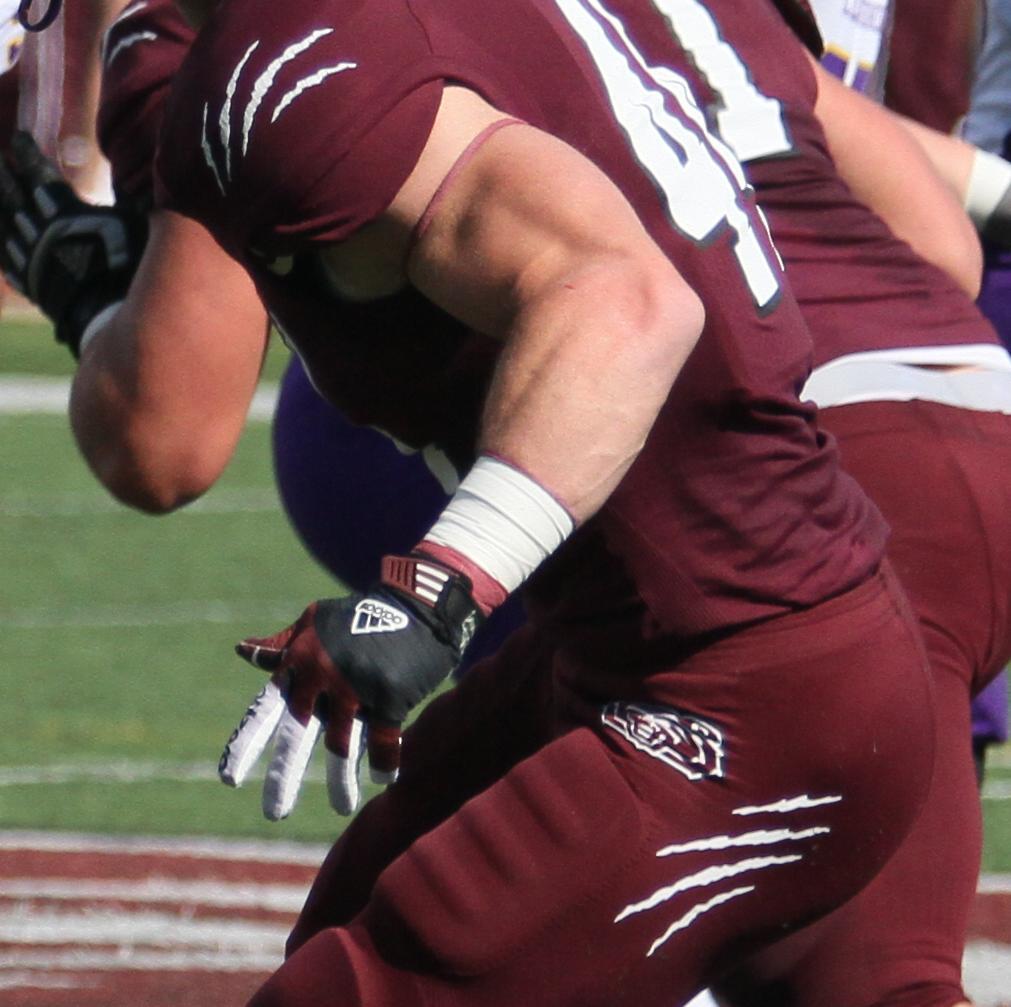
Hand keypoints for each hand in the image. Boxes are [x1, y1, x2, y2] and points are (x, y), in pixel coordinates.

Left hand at [0, 130, 146, 353]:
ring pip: (4, 225)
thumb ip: (129, 198)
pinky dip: (3, 248)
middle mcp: (38, 228)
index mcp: (62, 209)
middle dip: (3, 173)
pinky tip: (4, 243)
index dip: (26, 153)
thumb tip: (143, 172)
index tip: (19, 138)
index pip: (37, 171)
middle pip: (11, 193)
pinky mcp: (29, 284)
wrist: (107, 316)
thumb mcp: (133, 225)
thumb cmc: (127, 267)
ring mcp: (29, 257)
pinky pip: (7, 261)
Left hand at [219, 553, 482, 819]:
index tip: (228, 778)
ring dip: (341, 784)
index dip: (246, 744)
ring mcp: (356, 687)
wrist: (416, 603)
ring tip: (342, 807)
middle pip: (297, 737)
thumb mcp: (315, 622)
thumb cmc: (361, 614)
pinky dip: (383, 763)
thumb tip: (243, 650)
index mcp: (299, 661)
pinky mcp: (390, 695)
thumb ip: (282, 644)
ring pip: (342, 747)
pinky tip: (383, 779)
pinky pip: (384, 741)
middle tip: (273, 813)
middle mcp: (322, 677)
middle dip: (283, 778)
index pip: (266, 709)